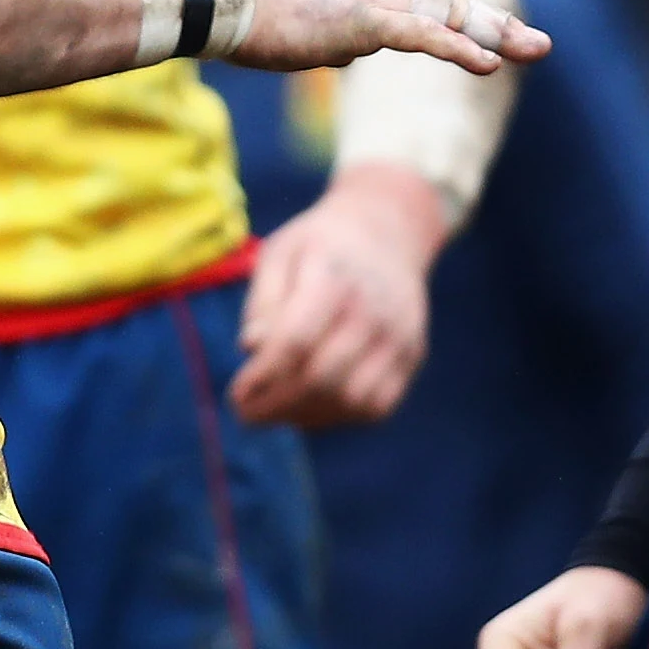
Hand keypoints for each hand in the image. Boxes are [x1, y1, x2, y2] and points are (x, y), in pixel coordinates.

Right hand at [220, 0, 548, 76]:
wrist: (216, 3)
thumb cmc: (241, 16)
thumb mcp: (297, 19)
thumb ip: (332, 32)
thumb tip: (347, 52)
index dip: (460, 15)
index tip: (492, 32)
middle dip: (493, 21)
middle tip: (536, 41)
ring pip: (443, 14)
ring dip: (492, 34)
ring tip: (531, 50)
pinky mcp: (361, 17)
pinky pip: (422, 35)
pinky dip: (458, 49)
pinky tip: (488, 65)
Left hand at [231, 163, 443, 427]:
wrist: (388, 232)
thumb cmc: (320, 246)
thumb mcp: (280, 253)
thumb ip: (263, 301)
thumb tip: (251, 348)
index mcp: (334, 276)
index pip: (296, 341)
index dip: (262, 376)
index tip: (236, 393)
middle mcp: (374, 309)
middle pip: (322, 378)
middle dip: (276, 406)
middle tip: (247, 412)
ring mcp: (399, 335)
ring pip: (352, 401)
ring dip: (307, 416)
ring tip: (277, 409)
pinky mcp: (412, 355)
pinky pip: (376, 406)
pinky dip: (340, 416)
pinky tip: (312, 406)